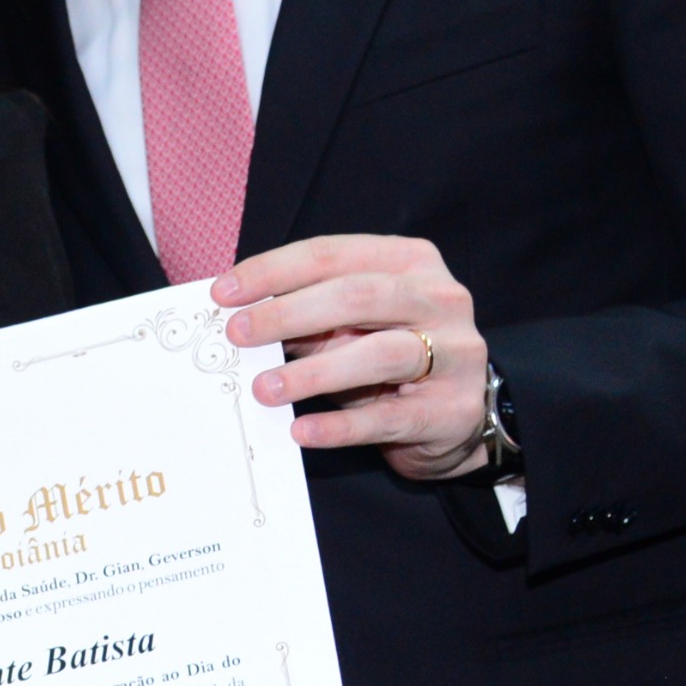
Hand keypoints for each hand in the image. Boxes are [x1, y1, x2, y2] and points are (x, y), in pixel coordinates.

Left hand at [214, 233, 490, 480]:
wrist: (461, 413)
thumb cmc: (396, 353)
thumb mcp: (355, 323)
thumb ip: (310, 314)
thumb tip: (241, 316)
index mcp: (410, 261)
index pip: (332, 254)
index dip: (274, 270)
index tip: (224, 293)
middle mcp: (439, 299)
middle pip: (357, 296)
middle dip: (288, 313)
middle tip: (238, 334)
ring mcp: (453, 354)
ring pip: (379, 353)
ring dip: (312, 372)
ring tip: (264, 388)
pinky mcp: (450, 410)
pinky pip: (388, 417)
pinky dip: (340, 425)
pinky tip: (303, 431)